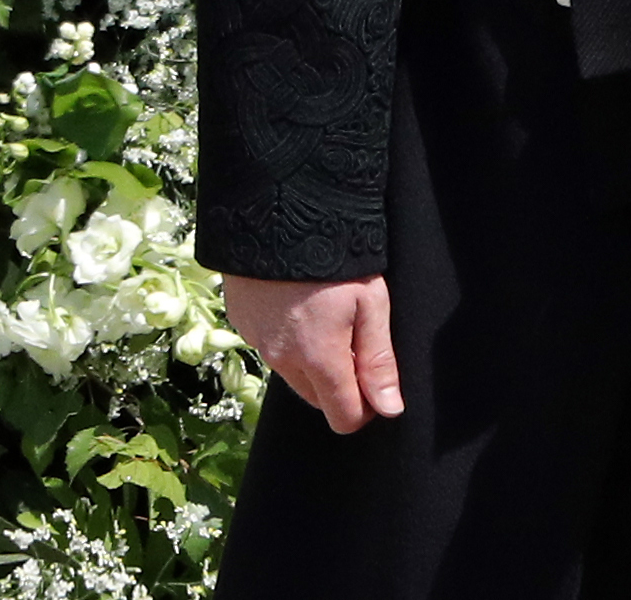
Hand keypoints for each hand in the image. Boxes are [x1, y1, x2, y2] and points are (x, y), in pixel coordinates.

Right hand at [221, 274, 401, 433]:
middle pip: (317, 398)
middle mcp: (282, 360)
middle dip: (341, 384)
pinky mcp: (241, 322)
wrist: (278, 212)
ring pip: (293, 373)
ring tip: (330, 314)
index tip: (378, 385)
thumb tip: (390, 409)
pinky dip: (289, 338)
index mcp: (318, 359)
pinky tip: (301, 304)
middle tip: (357, 338)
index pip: (342, 418)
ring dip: (314, 360)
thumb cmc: (335, 256)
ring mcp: (257, 342)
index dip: (366, 409)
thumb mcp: (372, 303)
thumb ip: (379, 360)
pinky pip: (271, 347)